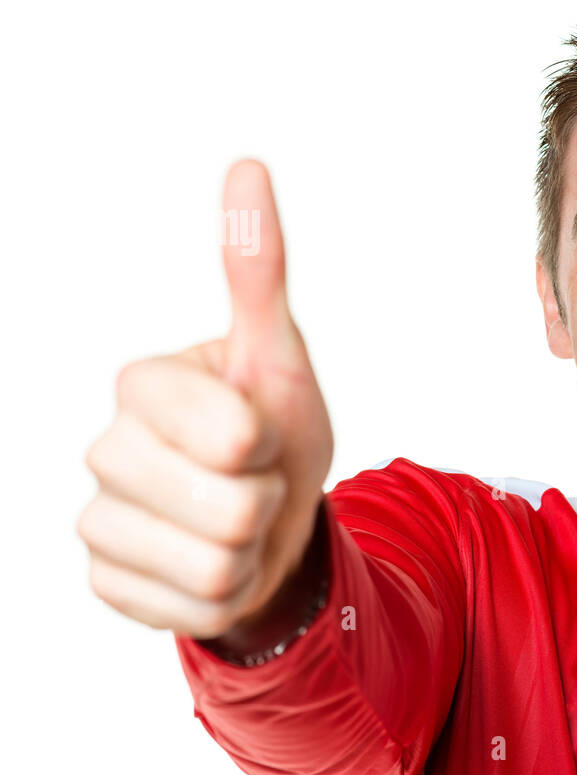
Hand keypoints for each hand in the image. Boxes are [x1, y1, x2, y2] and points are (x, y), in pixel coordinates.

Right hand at [77, 161, 333, 637]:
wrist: (270, 517)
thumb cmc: (275, 429)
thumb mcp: (279, 354)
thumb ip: (258, 273)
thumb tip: (248, 165)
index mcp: (142, 384)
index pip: (234, 436)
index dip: (269, 443)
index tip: (259, 429)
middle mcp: (104, 448)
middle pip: (227, 508)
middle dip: (265, 500)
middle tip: (253, 481)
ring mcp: (98, 519)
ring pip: (212, 565)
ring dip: (249, 550)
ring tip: (237, 522)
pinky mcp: (106, 581)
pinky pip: (191, 608)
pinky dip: (226, 594)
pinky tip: (213, 563)